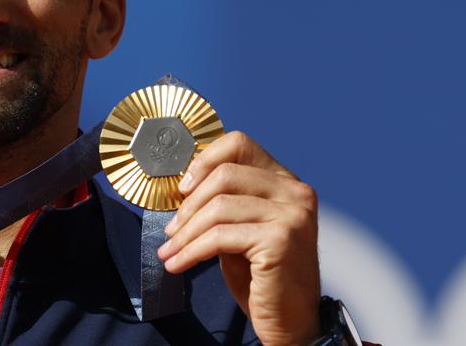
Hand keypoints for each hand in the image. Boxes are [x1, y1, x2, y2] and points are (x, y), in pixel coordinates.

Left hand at [157, 131, 320, 345]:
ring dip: (185, 233)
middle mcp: (295, 192)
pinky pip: (220, 237)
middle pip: (224, 176)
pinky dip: (191, 251)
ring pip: (218, 207)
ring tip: (169, 251)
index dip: (204, 161)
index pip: (239, 145)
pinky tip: (178, 264)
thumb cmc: (260, 275)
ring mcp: (293, 214)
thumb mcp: (239, 228)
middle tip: (169, 232)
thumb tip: (182, 185)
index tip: (182, 189)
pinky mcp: (281, 239)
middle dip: (188, 206)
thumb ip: (223, 201)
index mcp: (286, 182)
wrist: (290, 321)